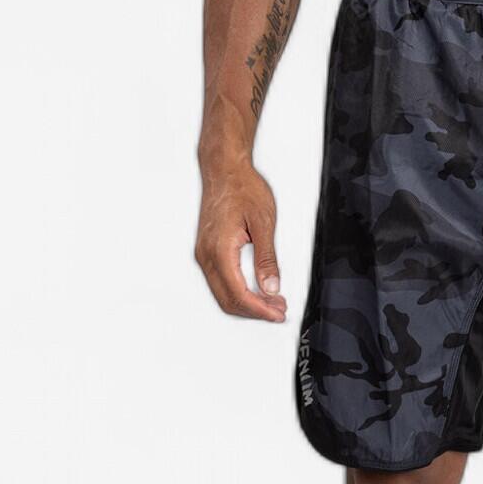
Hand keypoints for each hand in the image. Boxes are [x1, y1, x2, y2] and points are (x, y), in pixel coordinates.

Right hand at [195, 160, 287, 321]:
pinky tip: (256, 289)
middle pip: (228, 300)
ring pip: (222, 293)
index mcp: (220, 250)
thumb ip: (267, 259)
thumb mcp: (263, 223)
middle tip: (278, 310)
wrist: (224, 170)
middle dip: (255, 310)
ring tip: (272, 301)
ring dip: (247, 302)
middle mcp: (206, 255)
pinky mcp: (207, 250)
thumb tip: (271, 286)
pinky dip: (238, 291)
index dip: (260, 309)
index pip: (238, 294)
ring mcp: (204, 254)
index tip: (276, 313)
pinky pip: (220, 281)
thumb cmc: (242, 188)